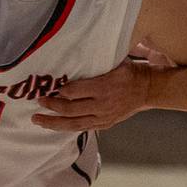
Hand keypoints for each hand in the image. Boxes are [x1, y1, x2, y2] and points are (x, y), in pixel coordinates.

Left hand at [32, 50, 156, 130]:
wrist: (147, 90)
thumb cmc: (128, 72)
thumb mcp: (114, 62)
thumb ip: (95, 64)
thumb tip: (73, 59)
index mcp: (104, 86)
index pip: (75, 91)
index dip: (60, 91)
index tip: (50, 88)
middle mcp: (102, 105)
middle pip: (70, 109)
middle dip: (52, 106)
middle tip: (38, 103)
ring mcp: (103, 117)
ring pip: (73, 123)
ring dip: (53, 122)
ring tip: (38, 120)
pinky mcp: (105, 124)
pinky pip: (82, 128)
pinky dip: (66, 127)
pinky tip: (55, 126)